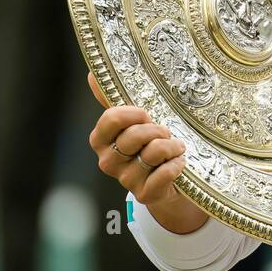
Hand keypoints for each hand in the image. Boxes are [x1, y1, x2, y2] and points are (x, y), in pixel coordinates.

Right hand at [86, 71, 206, 233]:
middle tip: (166, 131)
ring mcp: (125, 180)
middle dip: (157, 129)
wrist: (168, 180)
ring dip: (171, 146)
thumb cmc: (148, 144)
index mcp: (100, 140)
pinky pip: (163, 174)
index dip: (135, 113)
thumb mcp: (133, 120)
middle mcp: (108, 161)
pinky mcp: (145, 195)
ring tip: (176, 147)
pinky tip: (178, 163)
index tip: (147, 114)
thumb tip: (92, 74)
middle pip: (134, 135)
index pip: (111, 118)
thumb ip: (113, 98)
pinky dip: (176, 166)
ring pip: (153, 153)